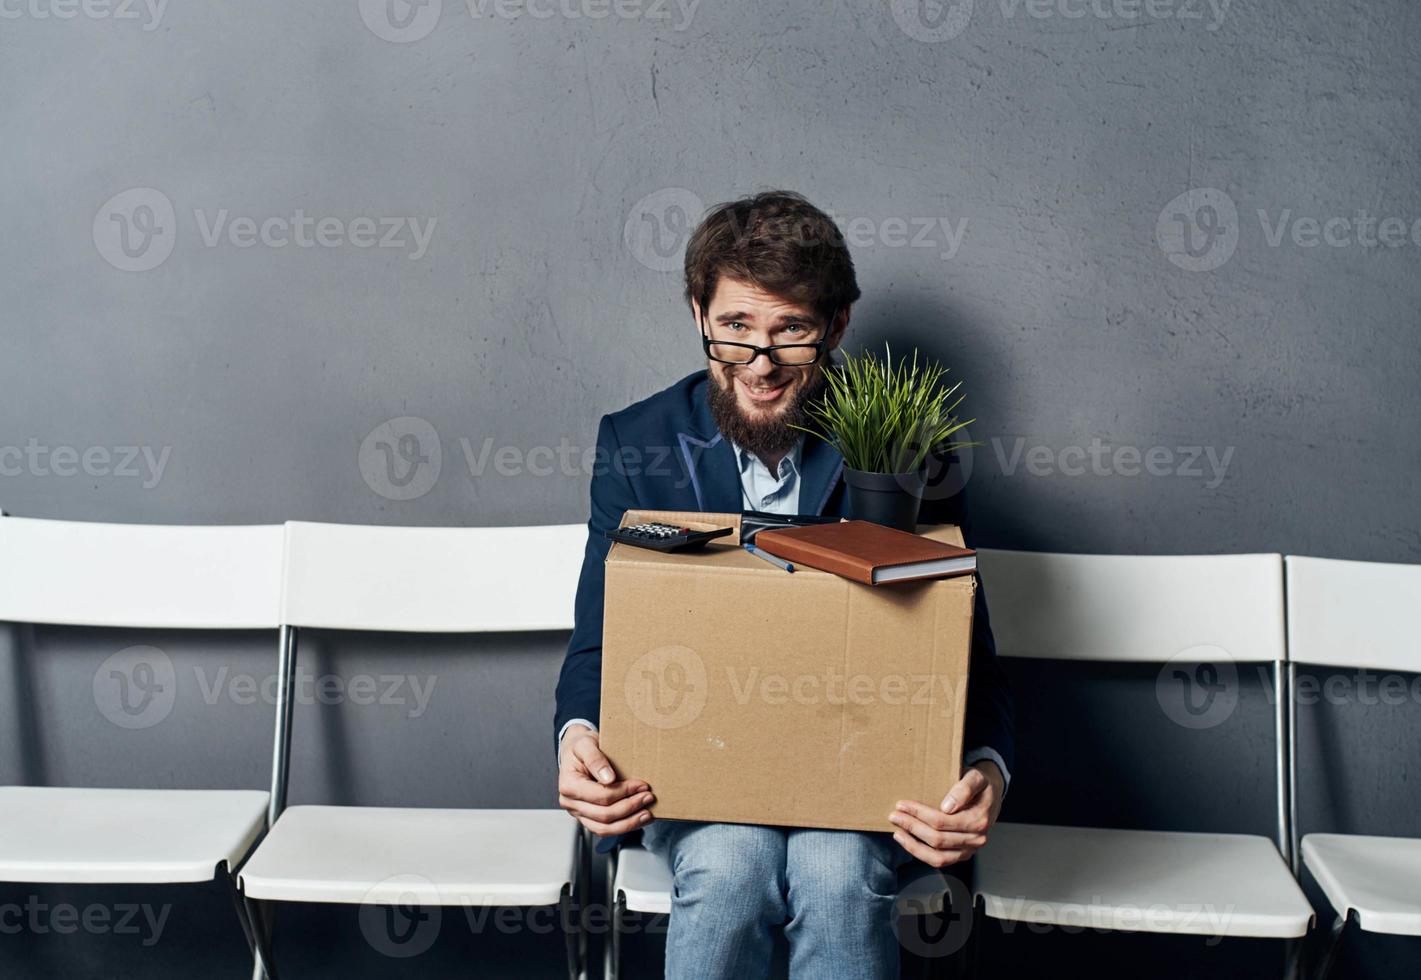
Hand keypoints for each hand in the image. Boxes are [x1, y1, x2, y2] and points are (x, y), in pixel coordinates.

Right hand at [557, 725, 655, 836]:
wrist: (575, 753)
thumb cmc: (580, 748)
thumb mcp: (586, 744)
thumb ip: (595, 759)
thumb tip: (608, 778)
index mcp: (569, 785)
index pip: (601, 795)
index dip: (624, 792)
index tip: (641, 785)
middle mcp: (570, 803)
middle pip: (604, 815)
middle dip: (630, 807)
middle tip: (648, 797)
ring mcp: (578, 813)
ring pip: (604, 829)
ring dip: (629, 823)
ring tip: (646, 813)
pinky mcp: (587, 818)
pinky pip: (604, 829)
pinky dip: (623, 826)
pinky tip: (638, 819)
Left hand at [889, 760, 1004, 867]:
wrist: (991, 795)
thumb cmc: (980, 784)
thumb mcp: (976, 777)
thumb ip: (964, 788)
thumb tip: (947, 806)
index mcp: (979, 820)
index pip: (942, 821)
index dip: (919, 814)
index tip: (902, 804)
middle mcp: (976, 839)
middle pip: (938, 839)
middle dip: (912, 827)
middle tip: (894, 815)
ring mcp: (970, 850)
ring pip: (938, 857)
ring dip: (914, 846)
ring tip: (898, 833)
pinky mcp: (962, 855)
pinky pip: (940, 861)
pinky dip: (921, 853)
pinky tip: (908, 842)